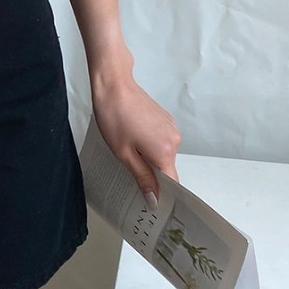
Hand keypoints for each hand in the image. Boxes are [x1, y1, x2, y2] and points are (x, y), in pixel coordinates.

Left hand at [91, 77, 181, 205]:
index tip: (151, 203)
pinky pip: (160, 139)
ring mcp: (171, 128)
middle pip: (166, 167)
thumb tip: (154, 199)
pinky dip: (149, 143)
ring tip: (127, 149)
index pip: (172, 183)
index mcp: (165, 152)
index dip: (162, 194)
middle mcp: (174, 140)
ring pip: (162, 153)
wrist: (114, 85)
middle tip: (128, 172)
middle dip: (150, 173)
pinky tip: (132, 137)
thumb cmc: (114, 117)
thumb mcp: (124, 153)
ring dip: (148, 156)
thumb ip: (142, 177)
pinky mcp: (165, 119)